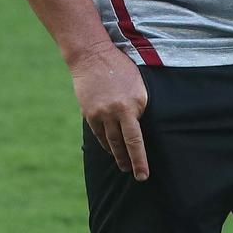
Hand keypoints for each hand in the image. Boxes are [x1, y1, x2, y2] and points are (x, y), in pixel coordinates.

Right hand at [69, 44, 150, 180]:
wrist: (93, 56)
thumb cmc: (121, 68)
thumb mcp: (139, 86)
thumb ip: (140, 107)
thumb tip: (141, 128)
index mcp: (134, 104)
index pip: (137, 140)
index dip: (140, 160)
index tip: (143, 175)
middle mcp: (118, 111)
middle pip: (123, 145)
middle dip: (129, 162)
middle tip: (136, 176)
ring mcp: (101, 113)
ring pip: (110, 142)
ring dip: (117, 155)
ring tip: (123, 165)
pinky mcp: (89, 113)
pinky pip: (98, 134)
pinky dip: (105, 143)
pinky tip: (110, 149)